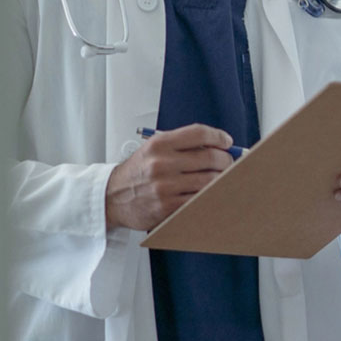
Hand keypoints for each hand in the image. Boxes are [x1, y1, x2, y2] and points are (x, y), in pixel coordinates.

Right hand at [104, 124, 236, 231]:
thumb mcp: (153, 149)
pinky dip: (209, 196)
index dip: (218, 136)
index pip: (199, 133)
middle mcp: (162, 163)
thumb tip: (218, 145)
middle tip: (228, 163)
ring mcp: (165, 186)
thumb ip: (182, 145)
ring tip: (222, 179)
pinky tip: (210, 194)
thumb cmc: (138, 172)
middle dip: (225, 160)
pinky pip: (199, 199)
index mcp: (159, 144)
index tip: (227, 142)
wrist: (112, 197)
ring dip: (221, 180)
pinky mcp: (167, 206)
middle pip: (210, 157)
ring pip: (209, 180)